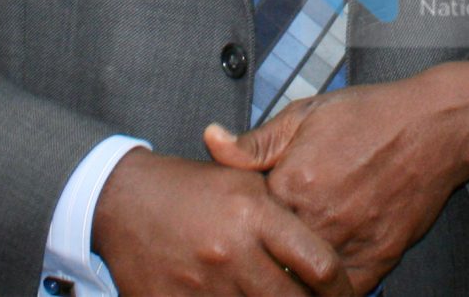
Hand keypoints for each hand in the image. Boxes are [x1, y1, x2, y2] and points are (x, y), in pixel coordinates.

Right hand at [91, 147, 351, 296]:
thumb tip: (329, 246)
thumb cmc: (192, 189)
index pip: (319, 263)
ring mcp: (202, 284)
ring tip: (277, 296)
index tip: (345, 294)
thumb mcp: (243, 182)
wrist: (123, 200)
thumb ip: (284, 209)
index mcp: (254, 213)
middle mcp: (232, 251)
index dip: (341, 288)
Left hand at [203, 62, 468, 290]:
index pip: (247, 223)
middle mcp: (318, 218)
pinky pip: (342, 291)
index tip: (234, 228)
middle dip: (260, 259)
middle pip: (272, 258)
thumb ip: (256, 141)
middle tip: (250, 261)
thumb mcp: (305, 114)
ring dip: (290, 279)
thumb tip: (211, 142)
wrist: (435, 126)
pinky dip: (326, 291)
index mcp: (292, 182)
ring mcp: (349, 243)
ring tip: (278, 275)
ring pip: (303, 282)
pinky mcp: (377, 259)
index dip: (240, 226)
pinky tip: (316, 282)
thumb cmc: (371, 115)